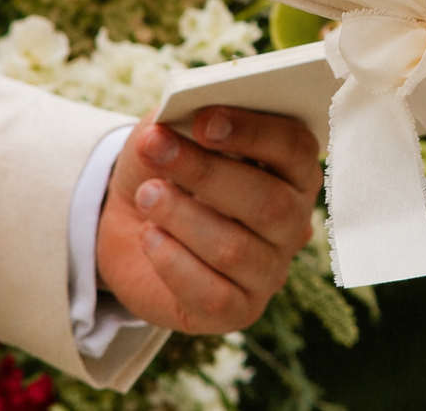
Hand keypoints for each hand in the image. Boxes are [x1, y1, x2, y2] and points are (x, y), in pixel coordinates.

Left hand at [97, 107, 322, 332]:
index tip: (202, 121)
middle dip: (206, 172)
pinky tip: (149, 237)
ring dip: (182, 215)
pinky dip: (173, 261)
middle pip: (268, 202)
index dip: (253, 132)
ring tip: (146, 195)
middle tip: (154, 148)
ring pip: (236, 249)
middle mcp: (292, 222)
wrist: (130, 223)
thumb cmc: (167, 168)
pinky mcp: (238, 310)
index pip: (296, 149)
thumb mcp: (175, 130)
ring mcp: (269, 270)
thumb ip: (187, 116)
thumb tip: (183, 114)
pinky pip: (213, 293)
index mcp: (292, 170)